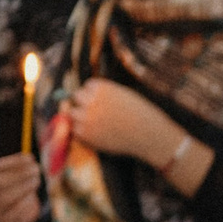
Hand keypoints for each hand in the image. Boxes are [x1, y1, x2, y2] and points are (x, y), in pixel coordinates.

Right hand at [0, 149, 40, 221]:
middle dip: (20, 174)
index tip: (30, 158)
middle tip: (37, 169)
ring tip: (37, 180)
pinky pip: (18, 212)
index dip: (13, 162)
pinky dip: (29, 203)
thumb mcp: (14, 183)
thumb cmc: (15, 196)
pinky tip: (33, 199)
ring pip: (7, 198)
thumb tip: (29, 159)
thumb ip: (18, 171)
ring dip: (26, 187)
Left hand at [64, 77, 182, 166]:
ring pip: (73, 114)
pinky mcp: (86, 134)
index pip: (87, 86)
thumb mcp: (123, 95)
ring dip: (81, 118)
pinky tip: (99, 134)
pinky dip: (84, 132)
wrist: (149, 135)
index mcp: (101, 88)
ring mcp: (86, 118)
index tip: (103, 103)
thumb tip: (84, 98)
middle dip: (84, 104)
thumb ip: (104, 95)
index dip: (94, 95)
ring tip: (98, 125)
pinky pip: (76, 131)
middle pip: (76, 97)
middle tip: (97, 114)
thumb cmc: (141, 114)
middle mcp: (90, 101)